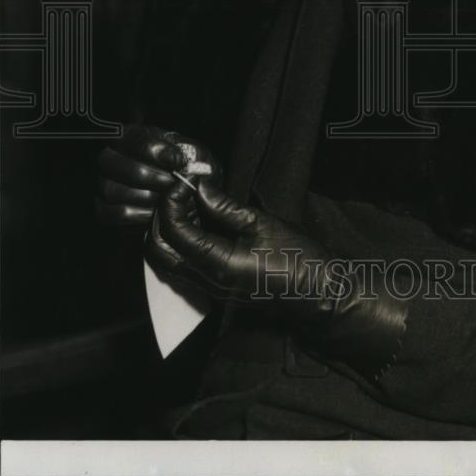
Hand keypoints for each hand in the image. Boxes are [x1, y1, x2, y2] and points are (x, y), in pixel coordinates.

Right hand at [95, 124, 220, 226]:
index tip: (177, 160)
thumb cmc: (191, 171)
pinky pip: (112, 214)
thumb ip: (188, 151)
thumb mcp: (195, 154)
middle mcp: (111, 157)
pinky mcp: (105, 210)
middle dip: (145, 175)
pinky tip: (157, 213)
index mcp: (132, 136)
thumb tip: (181, 160)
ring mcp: (104, 184)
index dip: (152, 149)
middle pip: (109, 162)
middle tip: (171, 184)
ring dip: (144, 196)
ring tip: (167, 199)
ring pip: (110, 190)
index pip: (128, 137)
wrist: (192, 197)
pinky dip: (137, 215)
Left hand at [147, 179, 408, 381]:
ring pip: (168, 262)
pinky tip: (199, 224)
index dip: (172, 202)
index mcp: (217, 263)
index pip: (174, 231)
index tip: (184, 182)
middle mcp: (206, 281)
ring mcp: (209, 290)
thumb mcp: (262, 223)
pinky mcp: (215, 290)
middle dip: (161, 218)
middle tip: (179, 193)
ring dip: (169, 231)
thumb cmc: (297, 257)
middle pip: (159, 251)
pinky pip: (183, 267)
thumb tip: (199, 187)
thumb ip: (225, 207)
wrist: (317, 293)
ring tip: (189, 205)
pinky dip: (180, 244)